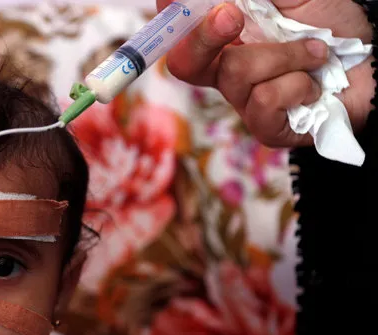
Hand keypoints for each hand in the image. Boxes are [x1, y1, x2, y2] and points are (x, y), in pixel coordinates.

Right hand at [157, 0, 374, 146]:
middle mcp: (227, 71)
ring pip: (236, 73)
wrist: (375, 64)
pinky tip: (313, 85)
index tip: (172, 0)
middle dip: (203, 37)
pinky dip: (297, 84)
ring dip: (285, 55)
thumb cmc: (334, 27)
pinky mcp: (265, 128)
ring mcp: (244, 102)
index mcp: (226, 39)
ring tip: (315, 54)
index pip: (181, 32)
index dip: (171, 16)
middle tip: (232, 14)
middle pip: (185, 64)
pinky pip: (263, 101)